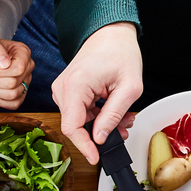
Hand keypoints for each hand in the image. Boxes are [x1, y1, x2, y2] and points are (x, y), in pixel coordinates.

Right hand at [52, 22, 141, 164]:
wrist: (110, 32)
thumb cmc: (120, 51)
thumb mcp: (129, 87)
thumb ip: (113, 115)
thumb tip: (100, 138)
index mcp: (74, 86)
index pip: (72, 127)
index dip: (84, 146)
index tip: (96, 158)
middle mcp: (62, 89)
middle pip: (75, 125)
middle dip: (99, 134)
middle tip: (123, 131)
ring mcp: (62, 89)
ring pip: (78, 120)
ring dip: (100, 124)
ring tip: (124, 118)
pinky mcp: (67, 90)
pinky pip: (79, 111)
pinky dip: (96, 115)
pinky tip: (112, 110)